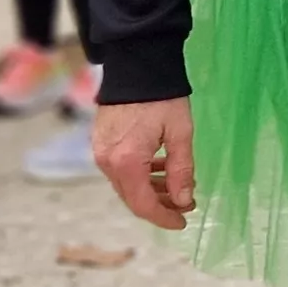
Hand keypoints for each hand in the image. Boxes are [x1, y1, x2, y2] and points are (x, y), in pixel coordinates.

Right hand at [94, 98, 197, 230]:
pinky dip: (140, 175)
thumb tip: (184, 200)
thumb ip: (181, 170)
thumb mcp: (180, 134)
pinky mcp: (100, 143)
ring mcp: (100, 152)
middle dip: (160, 204)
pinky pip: (120, 170)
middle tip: (186, 203)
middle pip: (133, 198)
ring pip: (126, 185)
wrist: (136, 65)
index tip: (183, 222)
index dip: (164, 218)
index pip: (143, 205)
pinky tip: (161, 168)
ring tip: (178, 186)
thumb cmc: (162, 97)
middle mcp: (107, 162)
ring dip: (151, 190)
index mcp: (126, 162)